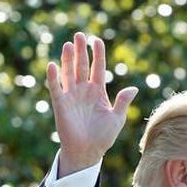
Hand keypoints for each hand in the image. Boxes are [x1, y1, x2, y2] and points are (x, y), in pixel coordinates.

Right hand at [46, 32, 138, 177]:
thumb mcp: (116, 118)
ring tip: (68, 45)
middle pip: (82, 66)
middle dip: (80, 51)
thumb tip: (133, 88)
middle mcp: (84, 90)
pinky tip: (52, 65)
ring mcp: (71, 96)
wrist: (88, 152)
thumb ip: (123, 102)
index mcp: (98, 91)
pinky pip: (56, 88)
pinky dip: (53, 77)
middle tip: (79, 35)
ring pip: (68, 73)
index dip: (97, 54)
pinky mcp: (60, 104)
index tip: (96, 40)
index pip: (98, 68)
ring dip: (67, 59)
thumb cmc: (103, 137)